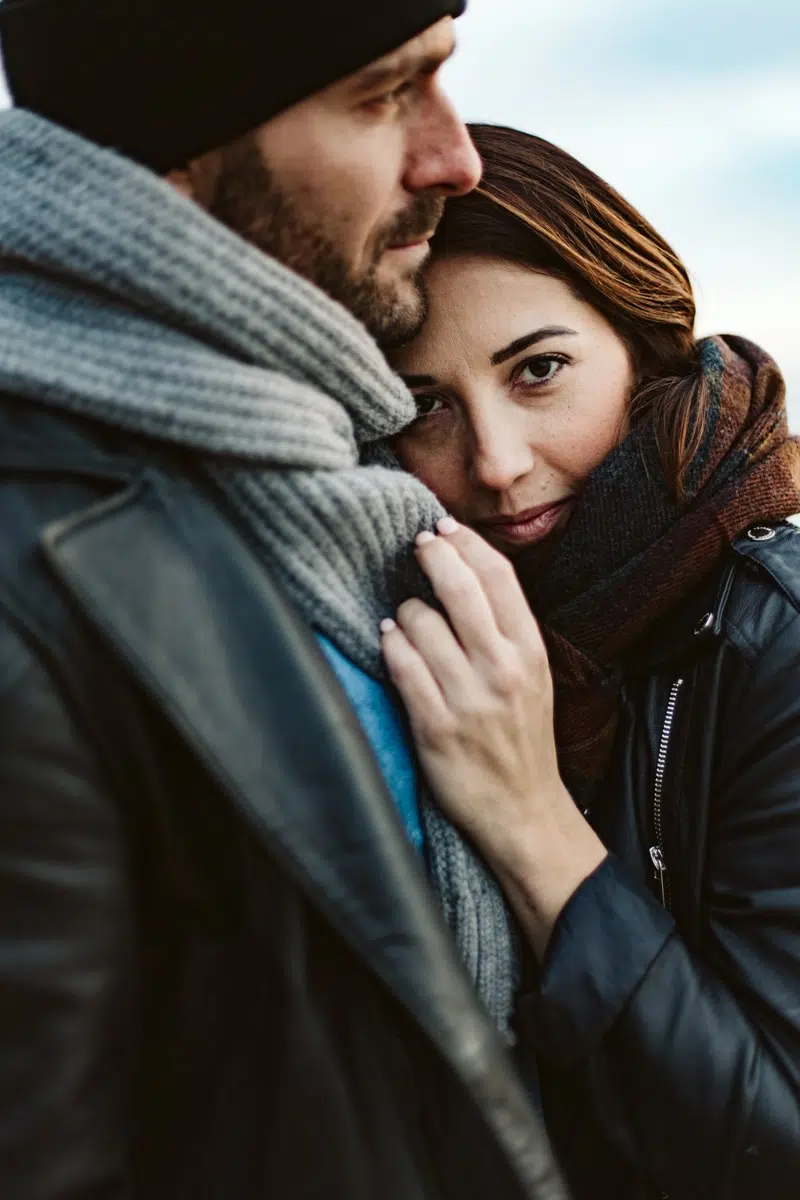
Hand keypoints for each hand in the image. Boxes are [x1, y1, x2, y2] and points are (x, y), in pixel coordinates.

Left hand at [381, 518, 605, 956]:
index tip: (445, 528)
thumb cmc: (522, 738)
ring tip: (407, 619)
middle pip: (460, 588)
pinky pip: (402, 666)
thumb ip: (507, 629)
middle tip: (417, 545)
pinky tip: (390, 639)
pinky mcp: (436, 726)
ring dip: (405, 612)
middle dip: (432, 555)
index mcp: (530, 651)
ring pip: (422, 622)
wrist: (523, 810)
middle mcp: (503, 669)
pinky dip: (391, 644)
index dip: (467, 543)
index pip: (500, 577)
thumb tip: (467, 569)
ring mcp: (469, 698)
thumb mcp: (533, 676)